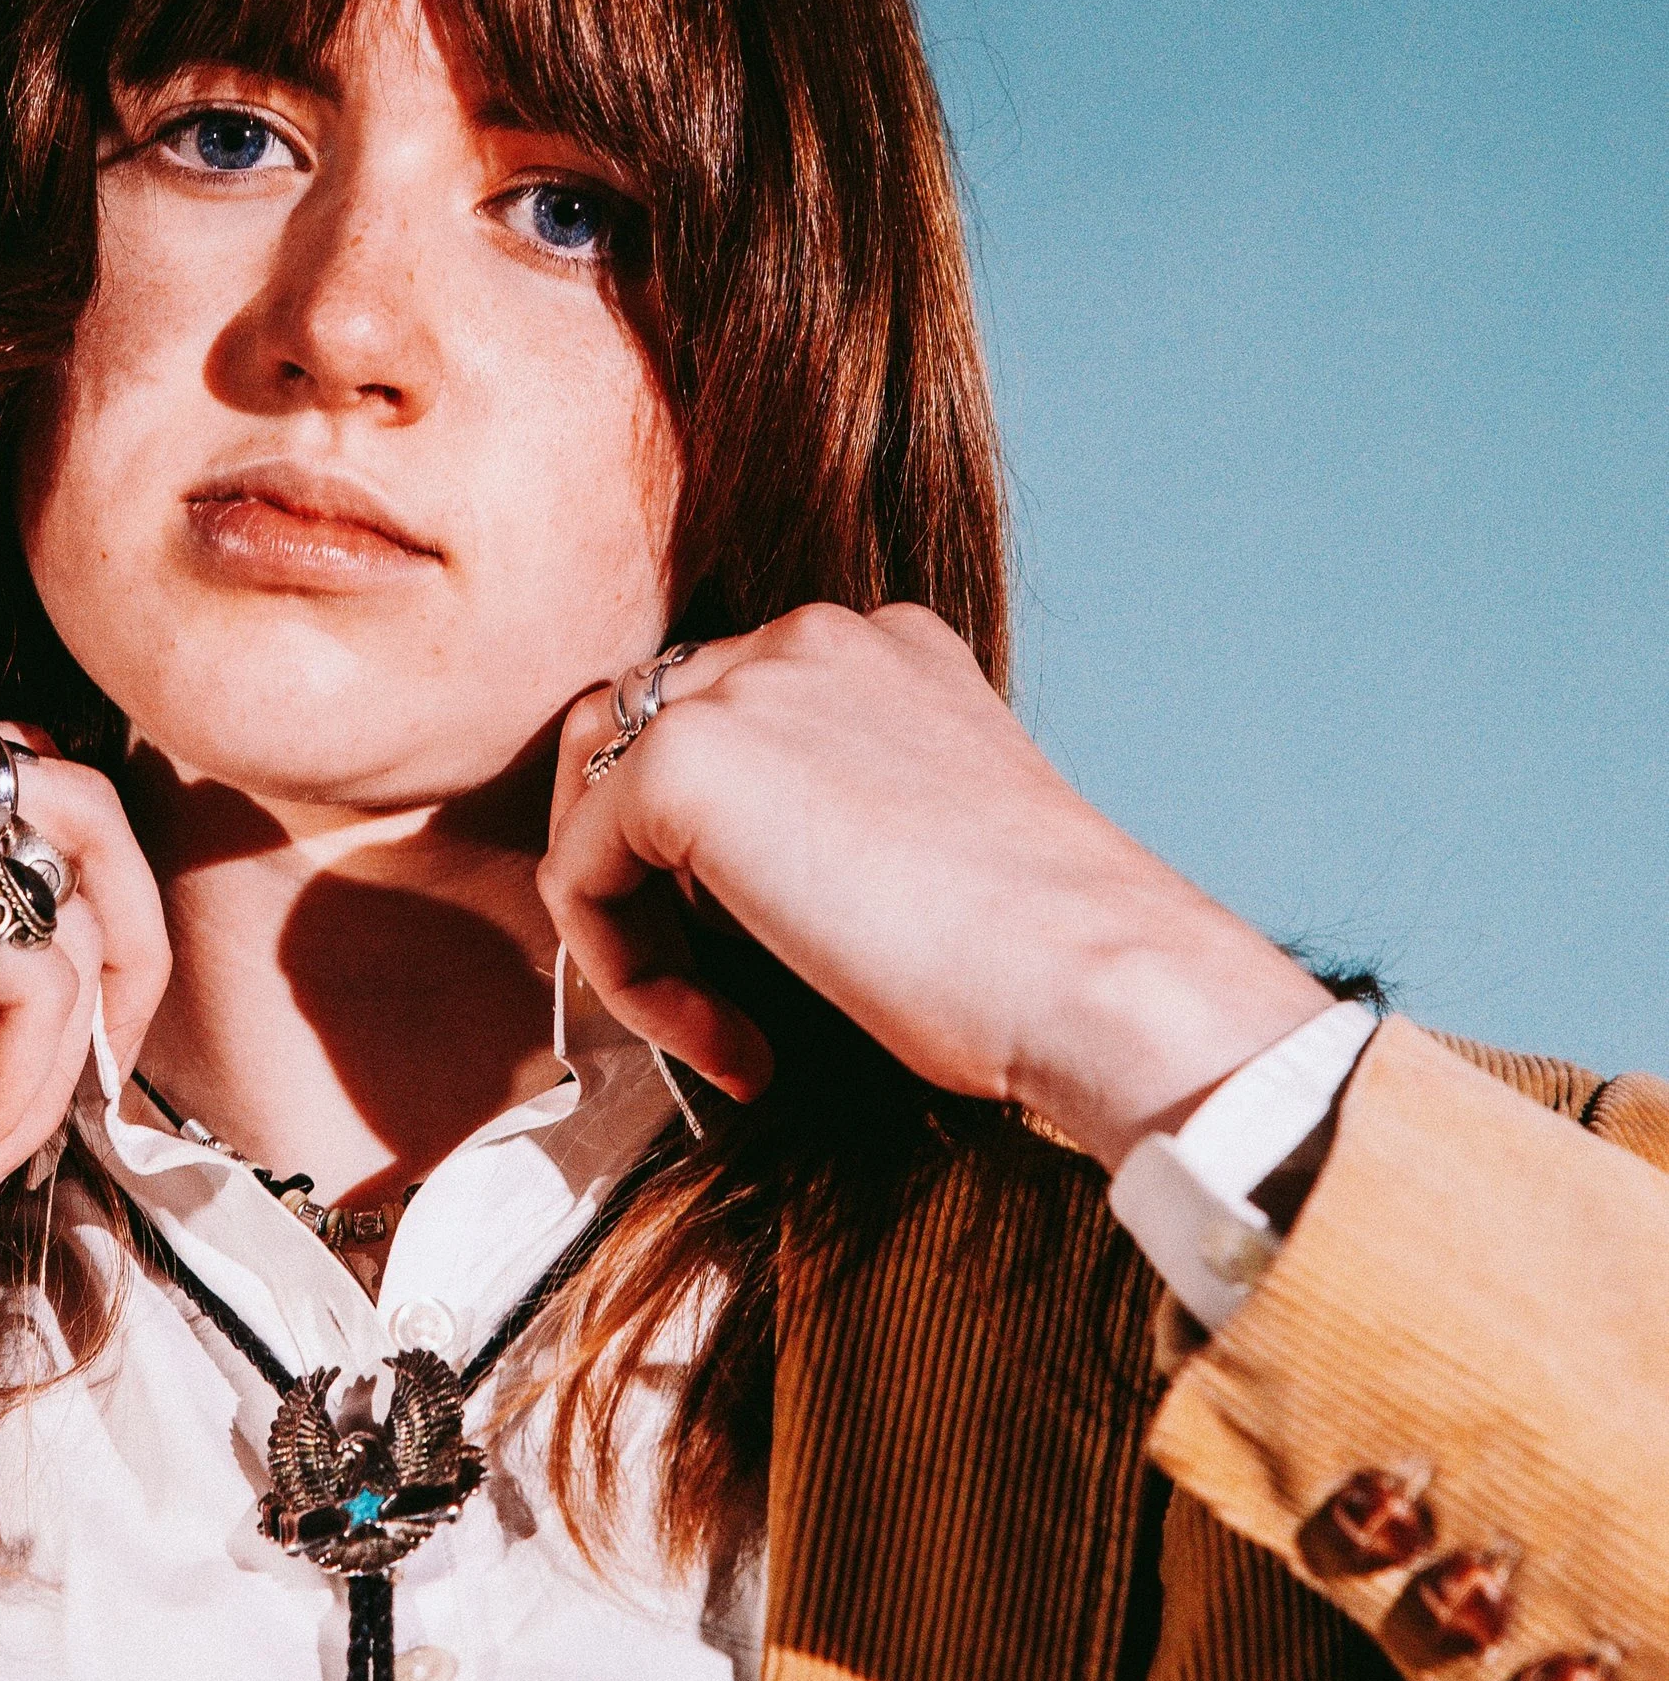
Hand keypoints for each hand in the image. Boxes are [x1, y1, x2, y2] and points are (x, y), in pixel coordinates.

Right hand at [0, 708, 170, 1371]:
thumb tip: (52, 987)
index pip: (23, 806)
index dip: (70, 932)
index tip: (44, 1068)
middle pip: (89, 820)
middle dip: (121, 971)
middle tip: (93, 1106)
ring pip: (69, 916)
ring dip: (44, 1077)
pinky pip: (35, 976)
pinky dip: (8, 1090)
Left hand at [538, 604, 1324, 1167]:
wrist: (1099, 977)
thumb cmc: (1036, 957)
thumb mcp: (923, 842)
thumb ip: (827, 815)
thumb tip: (730, 877)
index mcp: (877, 648)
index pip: (720, 715)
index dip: (708, 855)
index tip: (772, 971)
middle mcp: (807, 637)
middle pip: (633, 733)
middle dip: (643, 873)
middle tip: (712, 997)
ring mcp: (744, 682)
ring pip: (595, 799)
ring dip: (630, 923)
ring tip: (716, 1026)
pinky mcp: (687, 758)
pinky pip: (581, 871)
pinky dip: (628, 973)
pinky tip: (729, 1042)